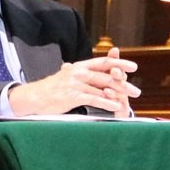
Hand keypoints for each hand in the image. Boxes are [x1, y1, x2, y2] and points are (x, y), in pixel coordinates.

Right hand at [8, 46, 140, 115]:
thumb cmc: (50, 88)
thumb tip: (85, 69)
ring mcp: (76, 83)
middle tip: (136, 91)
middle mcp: (79, 72)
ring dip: (118, 95)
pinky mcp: (73, 96)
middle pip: (107, 75)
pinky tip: (116, 107)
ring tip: (129, 101)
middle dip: (124, 84)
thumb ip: (79, 73)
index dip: (119, 63)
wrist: (33, 97)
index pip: (103, 62)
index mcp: (80, 66)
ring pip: (102, 88)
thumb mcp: (66, 76)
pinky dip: (107, 103)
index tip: (133, 67)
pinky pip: (94, 98)